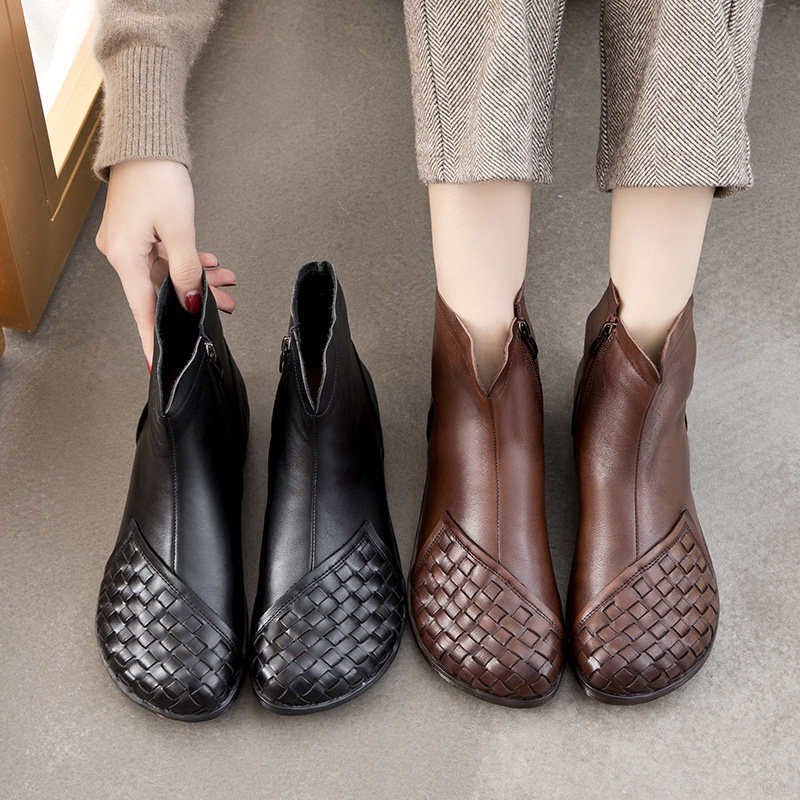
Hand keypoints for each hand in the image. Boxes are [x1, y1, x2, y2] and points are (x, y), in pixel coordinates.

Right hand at [95, 159, 235, 366]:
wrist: (147, 140)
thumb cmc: (157, 177)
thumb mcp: (178, 229)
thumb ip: (185, 271)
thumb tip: (188, 303)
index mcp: (125, 257)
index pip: (143, 310)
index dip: (154, 338)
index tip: (158, 364)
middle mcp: (122, 253)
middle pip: (161, 291)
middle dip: (195, 299)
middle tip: (225, 306)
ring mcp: (130, 242)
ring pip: (168, 273)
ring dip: (198, 278)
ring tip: (227, 282)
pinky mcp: (140, 231)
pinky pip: (166, 256)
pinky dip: (188, 261)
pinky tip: (211, 263)